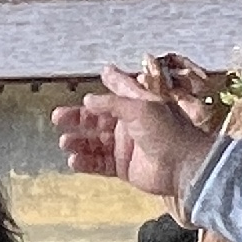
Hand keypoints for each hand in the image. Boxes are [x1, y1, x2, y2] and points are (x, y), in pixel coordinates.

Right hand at [53, 69, 221, 201]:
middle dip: (77, 117)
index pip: (117, 94)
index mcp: (137, 106)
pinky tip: (74, 160)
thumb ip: (113, 103)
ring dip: (78, 141)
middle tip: (58, 117)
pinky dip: (85, 162)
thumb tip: (89, 99)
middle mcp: (130, 125)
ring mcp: (125, 147)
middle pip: (97, 119)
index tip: (99, 74)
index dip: (107, 85)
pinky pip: (98, 164)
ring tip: (65, 142)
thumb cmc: (168, 132)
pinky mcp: (123, 167)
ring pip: (94, 142)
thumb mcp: (141, 108)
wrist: (183, 166)